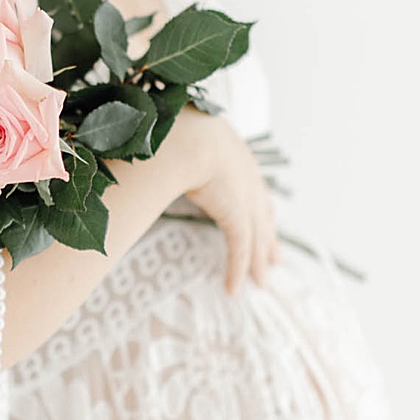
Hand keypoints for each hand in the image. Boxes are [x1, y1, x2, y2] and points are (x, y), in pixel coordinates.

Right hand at [171, 107, 282, 292]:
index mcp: (235, 154)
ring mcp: (246, 197)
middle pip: (263, 214)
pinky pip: (241, 249)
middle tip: (275, 257)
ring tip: (261, 281)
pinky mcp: (238, 216)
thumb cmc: (172, 131)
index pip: (251, 186)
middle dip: (268, 237)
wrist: (186, 137)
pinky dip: (237, 270)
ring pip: (257, 237)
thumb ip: (167, 151)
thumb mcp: (174, 139)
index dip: (257, 206)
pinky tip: (233, 288)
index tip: (262, 219)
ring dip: (259, 261)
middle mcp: (247, 176)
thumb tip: (144, 154)